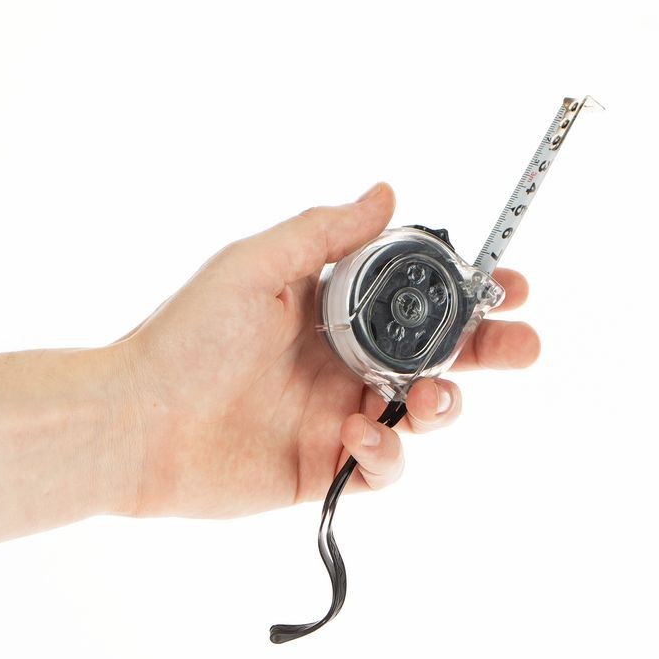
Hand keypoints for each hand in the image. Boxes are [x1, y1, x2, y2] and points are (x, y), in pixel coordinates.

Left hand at [111, 183, 539, 517]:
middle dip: (488, 350)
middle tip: (523, 345)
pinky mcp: (326, 466)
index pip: (416, 298)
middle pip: (438, 356)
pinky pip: (383, 467)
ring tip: (426, 401)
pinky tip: (355, 435)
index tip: (505, 284)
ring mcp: (338, 415)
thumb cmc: (185, 339)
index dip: (465, 292)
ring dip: (443, 404)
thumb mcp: (254, 267)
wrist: (136, 424)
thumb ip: (324, 233)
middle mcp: (343, 361)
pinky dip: (385, 453)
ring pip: (422, 414)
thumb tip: (386, 191)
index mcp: (332, 310)